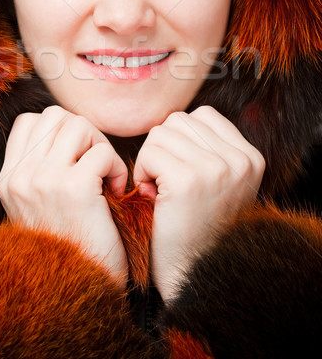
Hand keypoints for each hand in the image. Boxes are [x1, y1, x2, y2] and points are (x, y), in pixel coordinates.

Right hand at [0, 106, 127, 287]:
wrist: (78, 292)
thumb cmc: (71, 246)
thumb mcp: (40, 206)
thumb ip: (43, 169)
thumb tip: (69, 132)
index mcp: (9, 179)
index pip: (29, 122)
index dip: (60, 130)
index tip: (76, 156)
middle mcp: (19, 177)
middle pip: (56, 116)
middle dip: (84, 133)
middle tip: (96, 163)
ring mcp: (42, 180)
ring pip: (78, 125)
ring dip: (100, 146)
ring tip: (105, 175)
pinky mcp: (72, 189)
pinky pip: (102, 152)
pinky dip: (117, 167)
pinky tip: (115, 191)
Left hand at [133, 106, 264, 301]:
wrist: (195, 276)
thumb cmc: (197, 228)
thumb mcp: (218, 183)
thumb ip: (207, 149)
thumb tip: (170, 122)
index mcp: (250, 157)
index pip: (203, 115)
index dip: (180, 138)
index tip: (179, 168)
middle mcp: (239, 160)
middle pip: (178, 120)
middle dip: (163, 147)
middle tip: (164, 181)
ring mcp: (216, 169)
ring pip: (160, 133)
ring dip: (150, 159)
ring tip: (158, 188)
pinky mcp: (188, 181)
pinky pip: (149, 153)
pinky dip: (142, 172)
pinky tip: (151, 195)